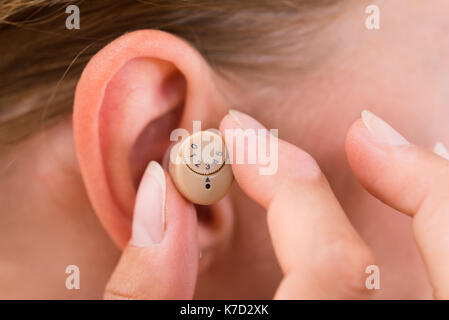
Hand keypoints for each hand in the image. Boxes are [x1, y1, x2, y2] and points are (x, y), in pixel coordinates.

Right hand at [103, 109, 448, 299]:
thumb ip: (145, 289)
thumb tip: (160, 192)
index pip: (331, 274)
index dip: (286, 185)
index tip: (245, 140)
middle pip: (445, 273)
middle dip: (416, 182)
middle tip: (366, 134)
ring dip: (441, 211)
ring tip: (404, 161)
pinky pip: (444, 302)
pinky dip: (441, 251)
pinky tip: (421, 229)